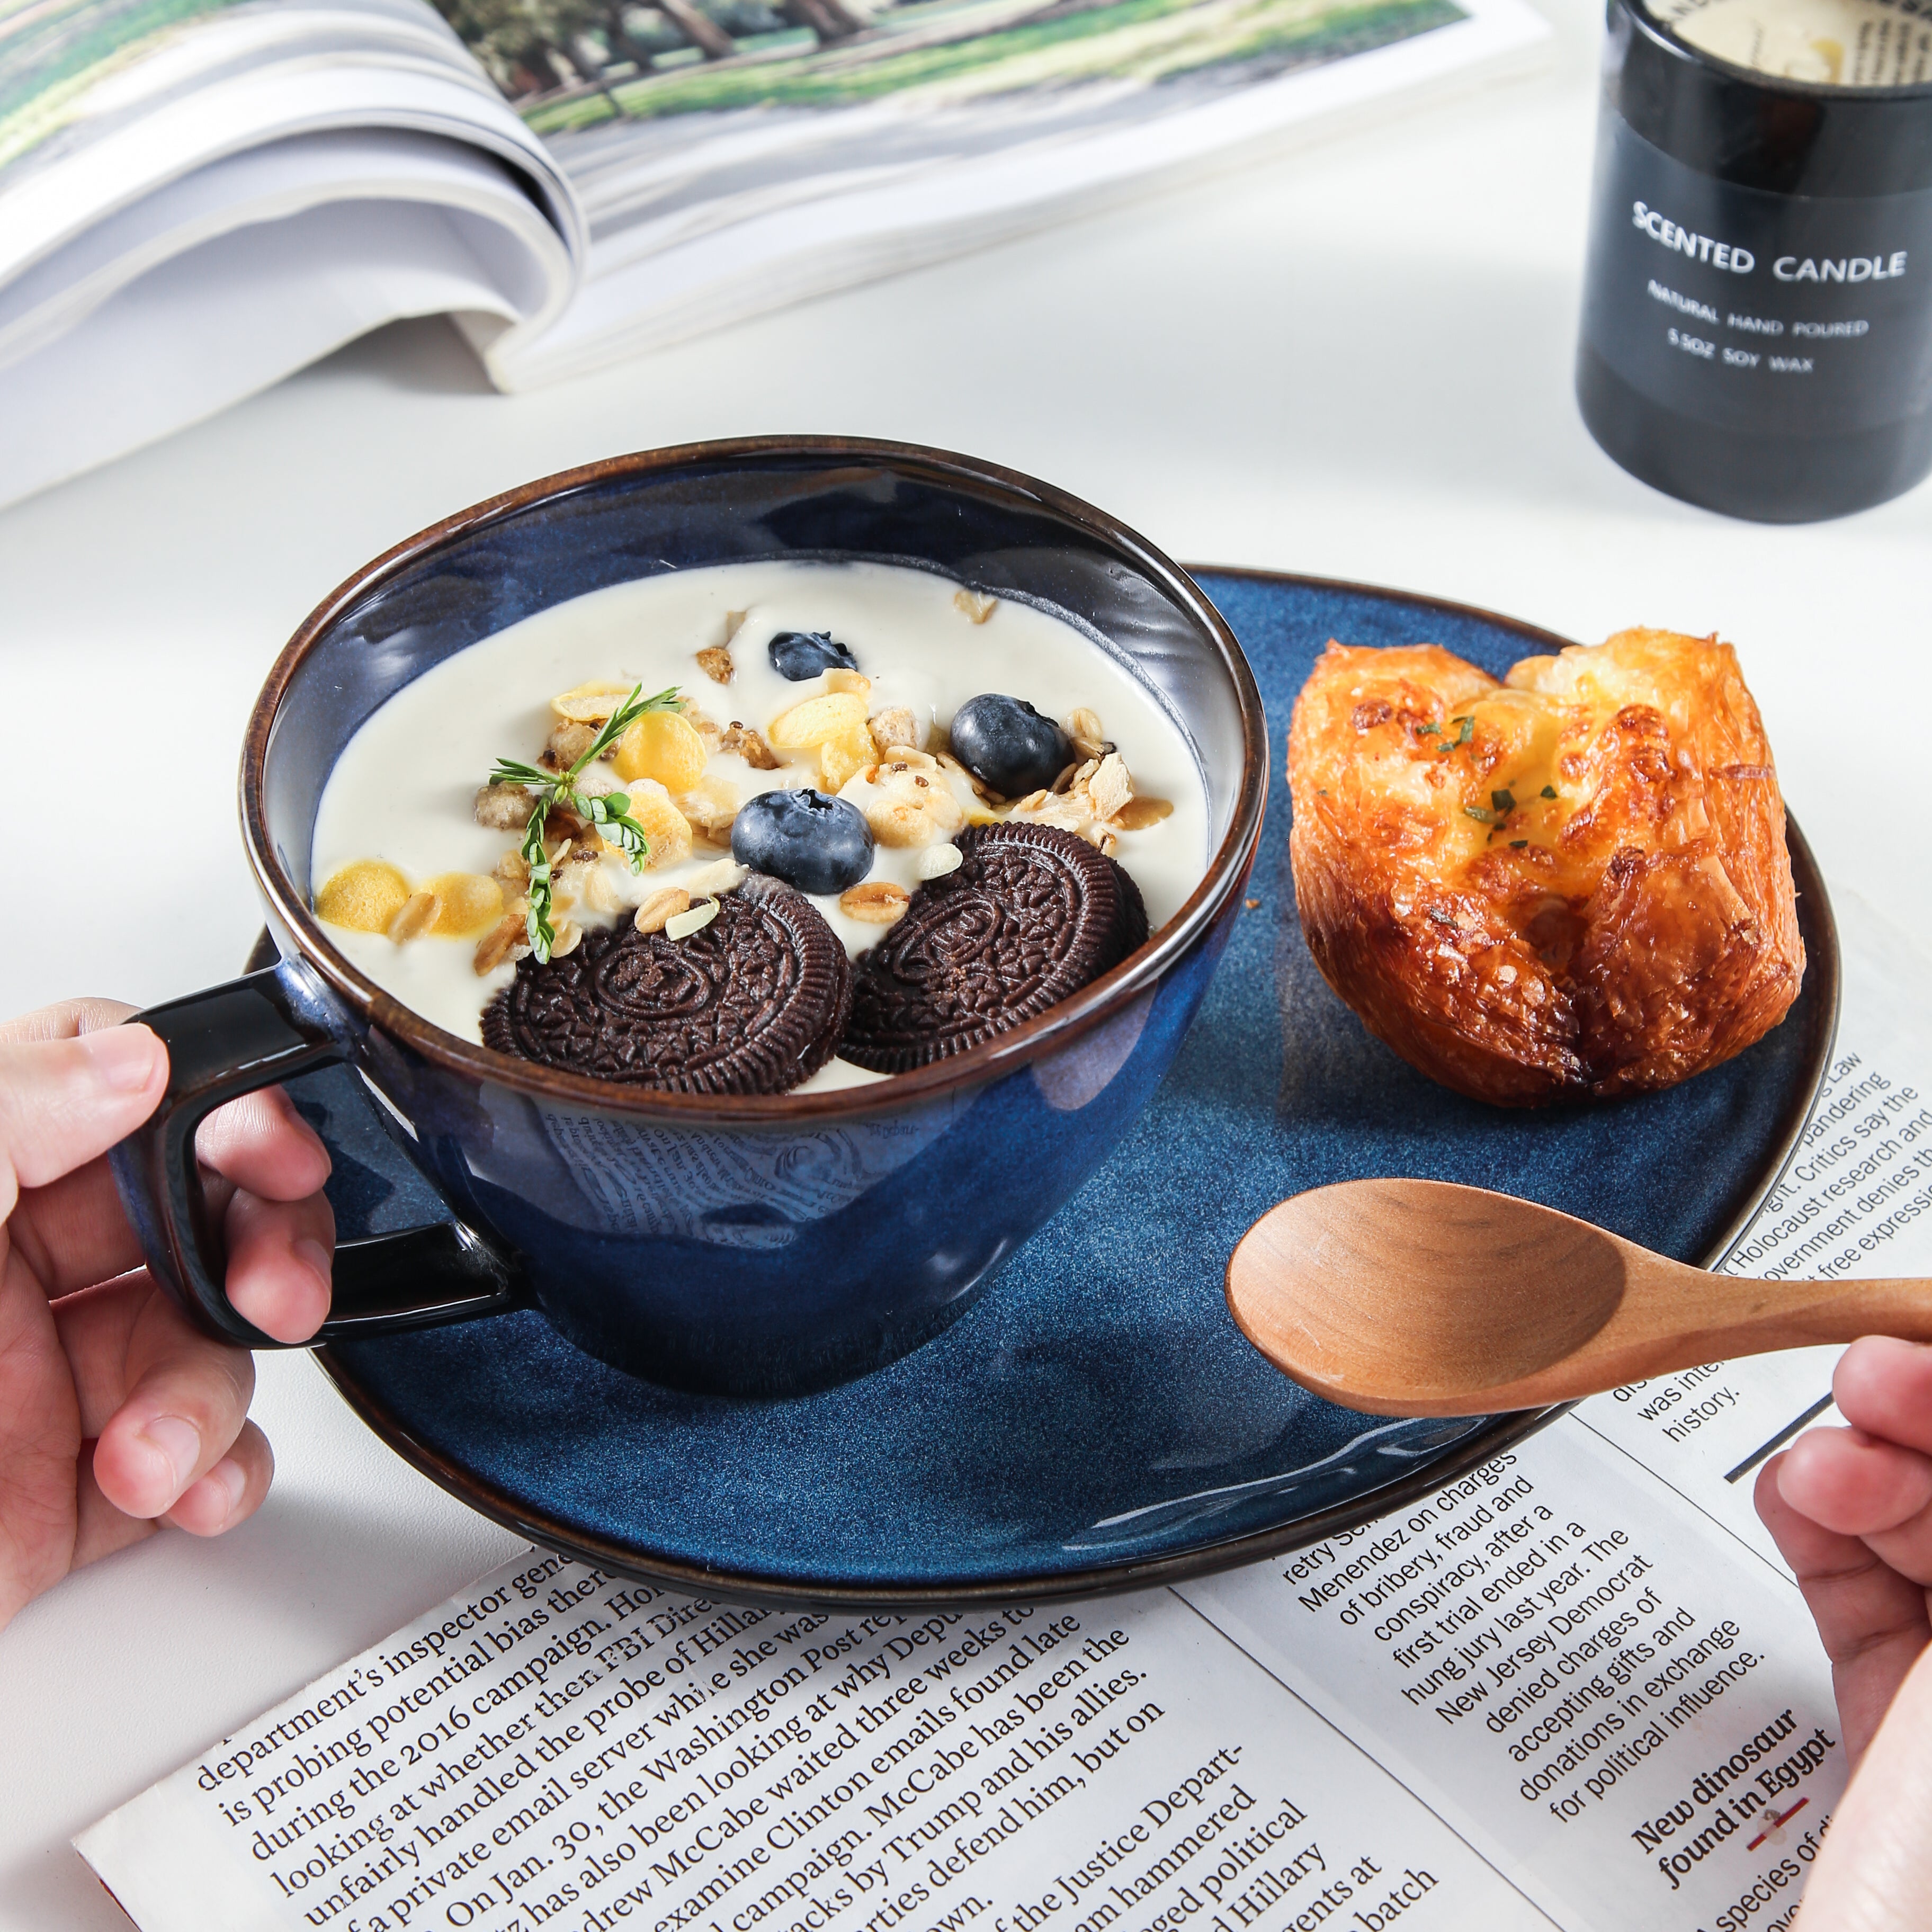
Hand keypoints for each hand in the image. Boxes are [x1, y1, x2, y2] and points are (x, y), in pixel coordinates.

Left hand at [0, 999, 333, 1632]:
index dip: (213, 1105)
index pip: (117, 1090)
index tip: (257, 1146)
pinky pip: (201, 1459)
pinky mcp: (65, 1493)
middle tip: (269, 1284)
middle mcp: (1, 1270)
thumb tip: (132, 1059)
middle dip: (262, 1247)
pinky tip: (186, 1488)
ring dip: (209, 1395)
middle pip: (200, 1215)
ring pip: (209, 1341)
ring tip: (148, 1450)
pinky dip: (222, 1475)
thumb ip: (5, 1104)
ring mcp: (39, 1383)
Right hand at [1754, 1337, 1931, 1930]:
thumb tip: (1899, 1407)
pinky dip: (1823, 1530)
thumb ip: (1931, 1588)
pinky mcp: (1912, 1727)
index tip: (1912, 1354)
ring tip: (1820, 1458)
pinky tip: (1799, 1496)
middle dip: (1927, 1426)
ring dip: (1866, 1469)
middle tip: (1866, 1387)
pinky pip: (1870, 1595)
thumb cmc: (1922, 1877)